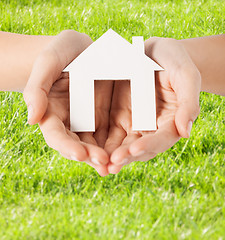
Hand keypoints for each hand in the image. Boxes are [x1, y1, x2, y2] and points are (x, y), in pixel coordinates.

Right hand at [23, 30, 112, 175]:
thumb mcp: (48, 63)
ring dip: (105, 156)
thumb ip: (37, 89)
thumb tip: (31, 119)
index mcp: (52, 113)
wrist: (81, 50)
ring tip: (117, 163)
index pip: (56, 135)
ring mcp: (89, 121)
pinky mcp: (105, 118)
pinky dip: (118, 144)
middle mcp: (70, 122)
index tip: (79, 154)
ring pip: (96, 144)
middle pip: (78, 145)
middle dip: (90, 155)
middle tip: (104, 162)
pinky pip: (111, 134)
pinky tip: (128, 150)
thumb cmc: (60, 53)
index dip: (66, 146)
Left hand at [105, 37, 200, 173]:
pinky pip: (109, 134)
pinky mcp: (118, 118)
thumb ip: (188, 102)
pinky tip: (89, 149)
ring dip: (111, 156)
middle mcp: (151, 127)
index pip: (162, 138)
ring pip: (122, 146)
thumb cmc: (174, 61)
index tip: (135, 149)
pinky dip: (101, 144)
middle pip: (140, 148)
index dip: (150, 145)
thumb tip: (186, 133)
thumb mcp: (185, 75)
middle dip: (126, 156)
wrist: (154, 53)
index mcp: (170, 121)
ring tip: (99, 163)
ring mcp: (133, 124)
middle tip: (112, 163)